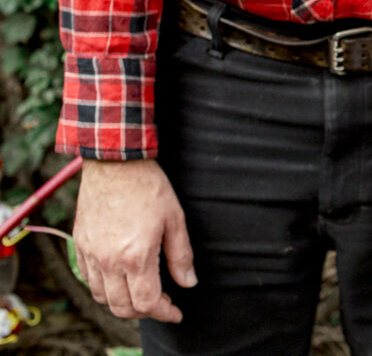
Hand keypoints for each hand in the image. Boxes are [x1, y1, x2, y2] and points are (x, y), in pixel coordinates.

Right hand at [74, 159, 196, 321]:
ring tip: (141, 292)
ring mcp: (91, 253)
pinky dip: (103, 287)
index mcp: (135, 256)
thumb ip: (181, 255)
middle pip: (122, 307)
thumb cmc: (149, 187)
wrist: (115, 163)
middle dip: (144, 312)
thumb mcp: (175, 219)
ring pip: (101, 297)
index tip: (176, 312)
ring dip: (122, 302)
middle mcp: (109, 260)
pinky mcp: (80, 244)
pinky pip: (88, 278)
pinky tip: (120, 277)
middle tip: (162, 303)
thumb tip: (188, 282)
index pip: (146, 302)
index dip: (164, 313)